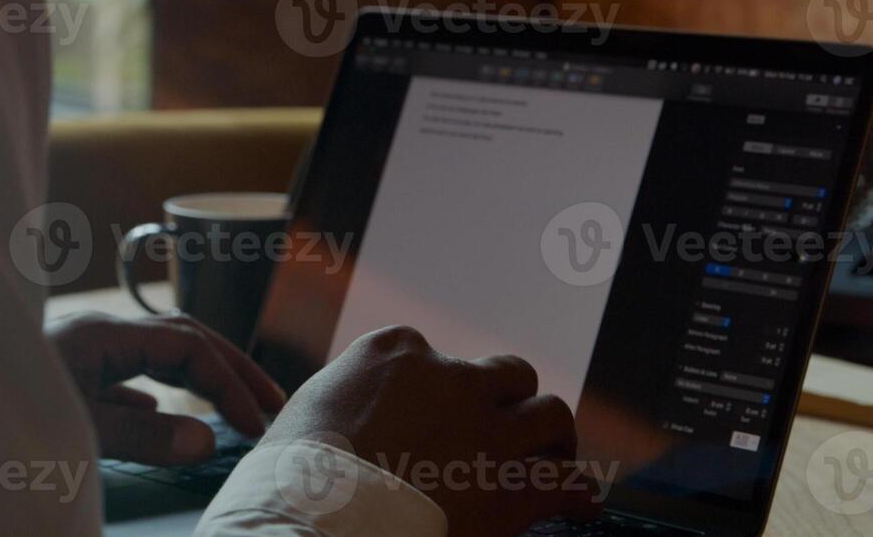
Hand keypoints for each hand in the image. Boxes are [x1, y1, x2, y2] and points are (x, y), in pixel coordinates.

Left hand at [46, 311, 286, 464]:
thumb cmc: (0, 414)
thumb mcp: (75, 429)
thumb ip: (142, 436)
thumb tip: (207, 443)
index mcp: (101, 334)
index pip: (188, 345)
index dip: (227, 383)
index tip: (252, 424)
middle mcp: (97, 333)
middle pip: (181, 339)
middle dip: (229, 369)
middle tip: (271, 403)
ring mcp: (82, 350)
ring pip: (156, 354)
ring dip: (198, 377)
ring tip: (232, 406)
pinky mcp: (68, 372)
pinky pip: (125, 372)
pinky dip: (158, 388)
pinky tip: (159, 410)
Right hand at [264, 326, 595, 536]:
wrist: (313, 523)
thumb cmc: (293, 480)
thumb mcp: (309, 413)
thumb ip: (349, 404)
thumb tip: (356, 421)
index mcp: (394, 352)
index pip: (437, 358)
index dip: (443, 393)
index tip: (440, 418)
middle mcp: (448, 378)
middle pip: (506, 374)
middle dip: (511, 401)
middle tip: (509, 428)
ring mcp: (486, 429)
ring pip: (550, 414)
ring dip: (554, 438)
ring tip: (554, 456)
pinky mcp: (511, 488)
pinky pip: (566, 483)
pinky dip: (578, 494)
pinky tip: (579, 506)